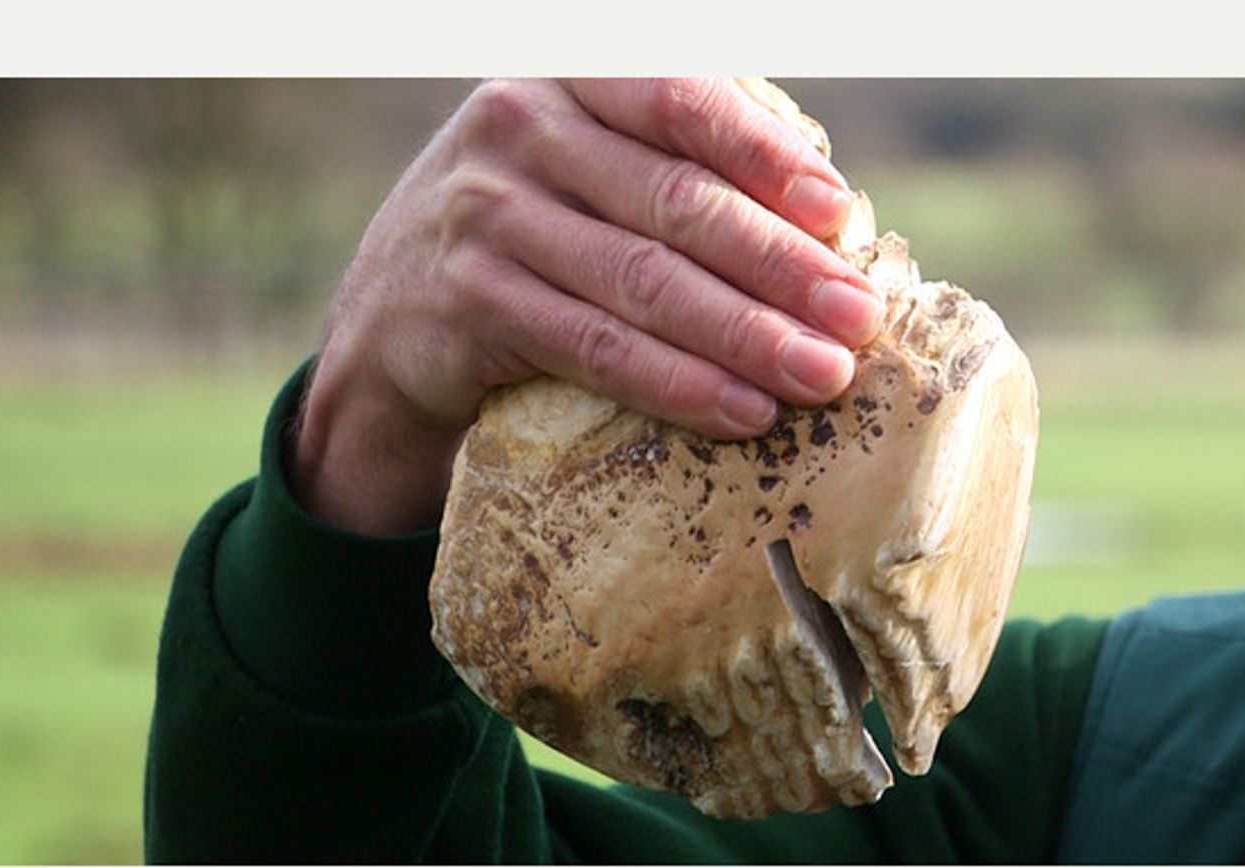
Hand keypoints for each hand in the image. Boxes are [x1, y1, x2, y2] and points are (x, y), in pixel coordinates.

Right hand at [291, 78, 883, 534]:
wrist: (387, 316)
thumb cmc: (525, 233)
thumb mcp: (580, 168)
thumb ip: (669, 165)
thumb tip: (822, 207)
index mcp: (565, 80)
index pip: (679, 100)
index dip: (766, 156)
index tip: (839, 211)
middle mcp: (519, 130)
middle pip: (675, 200)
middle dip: (780, 265)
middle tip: (856, 318)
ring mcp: (487, 215)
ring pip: (643, 281)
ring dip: (745, 335)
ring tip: (821, 376)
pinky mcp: (471, 302)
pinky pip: (596, 349)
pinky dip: (677, 383)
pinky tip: (742, 410)